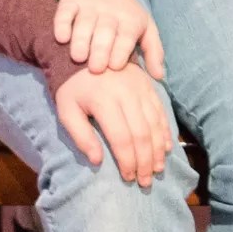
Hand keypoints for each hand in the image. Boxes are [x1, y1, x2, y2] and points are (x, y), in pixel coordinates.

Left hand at [53, 60, 173, 188]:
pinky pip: (161, 111)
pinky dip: (165, 132)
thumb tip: (98, 161)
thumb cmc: (72, 87)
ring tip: (157, 170)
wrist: (85, 50)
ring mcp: (140, 88)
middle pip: (142, 135)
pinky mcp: (148, 84)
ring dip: (158, 150)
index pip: (122, 139)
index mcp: (105, 101)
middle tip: (146, 181)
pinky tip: (166, 148)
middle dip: (146, 162)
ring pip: (155, 124)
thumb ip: (80, 136)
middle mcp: (126, 94)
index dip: (128, 162)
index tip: (128, 178)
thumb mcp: (66, 110)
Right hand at [54, 0, 163, 79]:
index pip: (127, 34)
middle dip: (100, 49)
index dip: (121, 49)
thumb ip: (153, 52)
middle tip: (95, 69)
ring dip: (81, 40)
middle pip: (105, 30)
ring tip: (78, 57)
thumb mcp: (145, 29)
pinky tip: (61, 38)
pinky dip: (62, 24)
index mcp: (130, 20)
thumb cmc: (124, 17)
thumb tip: (159, 76)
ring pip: (84, 22)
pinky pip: (65, 12)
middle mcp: (109, 12)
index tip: (115, 66)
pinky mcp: (70, 2)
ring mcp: (88, 6)